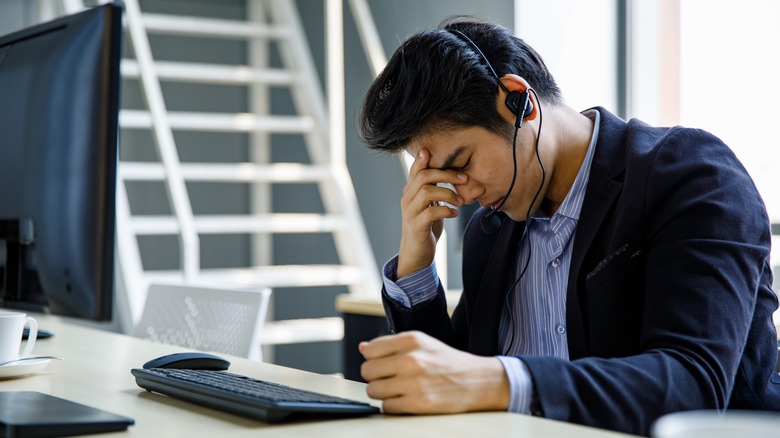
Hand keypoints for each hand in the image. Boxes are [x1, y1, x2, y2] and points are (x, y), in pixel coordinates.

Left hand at [359, 331, 509, 413]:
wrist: (477, 381)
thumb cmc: (448, 361)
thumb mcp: (422, 343)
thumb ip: (391, 344)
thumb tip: (363, 348)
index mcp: (412, 340)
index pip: (371, 349)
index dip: (373, 358)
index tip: (382, 363)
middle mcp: (411, 359)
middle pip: (367, 370)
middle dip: (375, 376)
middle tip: (389, 378)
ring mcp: (414, 382)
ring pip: (373, 390)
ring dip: (382, 392)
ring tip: (397, 389)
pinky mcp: (418, 403)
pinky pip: (386, 407)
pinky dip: (392, 405)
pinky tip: (405, 399)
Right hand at [397, 149, 465, 278]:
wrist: (416, 254)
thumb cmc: (426, 227)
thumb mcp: (429, 205)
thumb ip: (434, 190)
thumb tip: (453, 175)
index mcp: (410, 192)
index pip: (415, 171)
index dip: (422, 160)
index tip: (431, 151)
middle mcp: (407, 200)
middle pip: (423, 177)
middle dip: (446, 175)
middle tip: (465, 179)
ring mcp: (410, 213)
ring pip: (427, 192)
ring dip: (448, 193)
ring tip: (461, 201)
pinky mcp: (416, 227)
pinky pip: (431, 213)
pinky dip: (447, 210)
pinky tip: (454, 213)